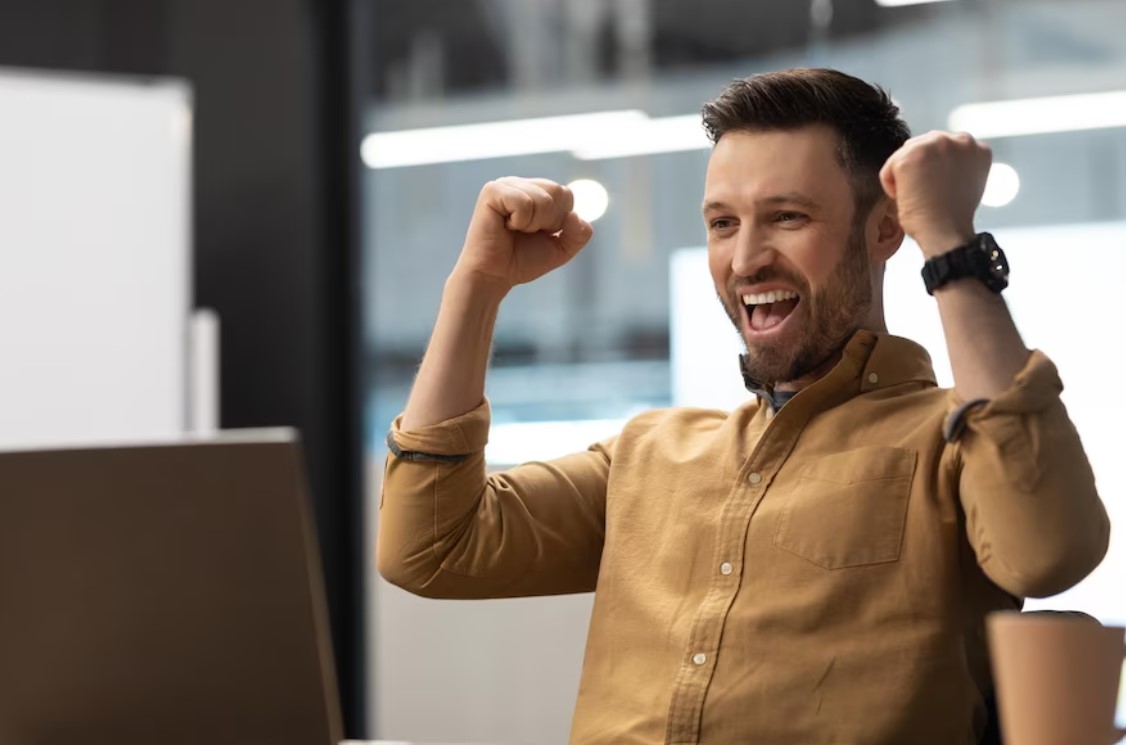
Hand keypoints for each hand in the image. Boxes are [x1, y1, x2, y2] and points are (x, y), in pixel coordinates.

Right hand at [453, 177, 593, 294]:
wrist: (494, 276)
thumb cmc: (522, 260)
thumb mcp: (561, 249)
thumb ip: (579, 234)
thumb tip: (575, 216)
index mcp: (535, 191)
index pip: (566, 194)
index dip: (560, 221)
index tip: (539, 233)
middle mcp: (521, 183)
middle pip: (558, 192)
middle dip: (549, 221)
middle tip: (526, 232)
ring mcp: (505, 185)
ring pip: (543, 199)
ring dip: (533, 224)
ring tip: (515, 230)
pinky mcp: (492, 191)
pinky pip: (524, 203)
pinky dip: (520, 221)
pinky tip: (505, 226)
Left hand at [879, 131, 991, 257]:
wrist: (946, 233)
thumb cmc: (952, 216)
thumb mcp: (965, 182)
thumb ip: (957, 165)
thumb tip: (935, 162)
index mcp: (976, 147)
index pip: (942, 148)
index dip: (934, 170)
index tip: (936, 189)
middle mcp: (959, 140)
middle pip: (922, 145)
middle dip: (918, 169)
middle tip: (925, 194)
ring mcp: (936, 144)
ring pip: (905, 155)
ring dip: (906, 176)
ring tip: (919, 197)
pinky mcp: (912, 155)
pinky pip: (889, 168)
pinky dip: (891, 186)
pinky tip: (908, 198)